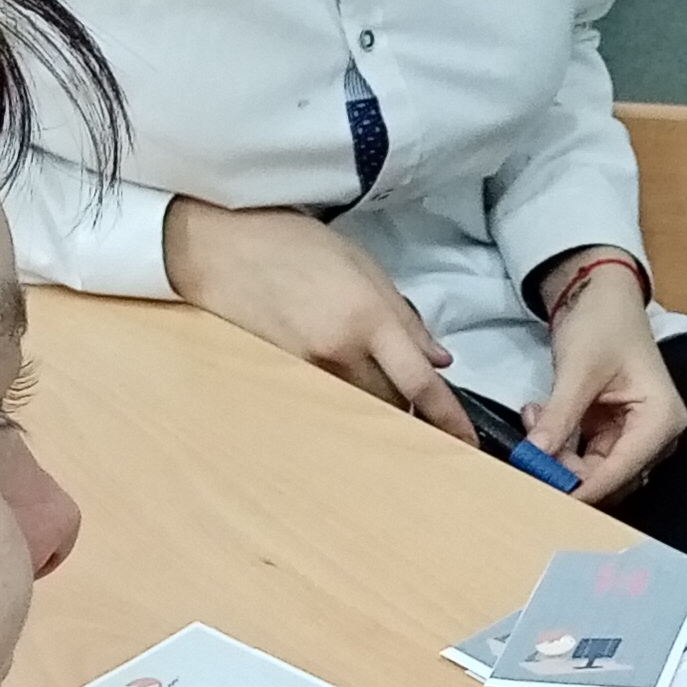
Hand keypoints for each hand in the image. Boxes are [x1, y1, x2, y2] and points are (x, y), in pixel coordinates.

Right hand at [164, 197, 474, 444]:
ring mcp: (308, 371)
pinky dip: (343, 396)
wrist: (220, 249)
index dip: (448, 418)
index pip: (420, 384)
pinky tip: (338, 373)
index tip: (466, 441)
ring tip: (371, 374)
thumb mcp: (362, 265)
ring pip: (359, 408)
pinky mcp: (283, 379)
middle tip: (414, 391)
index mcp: (368, 319)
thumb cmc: (293, 244)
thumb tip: (438, 360)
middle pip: (391, 405)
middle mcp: (340, 353)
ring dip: (376, 402)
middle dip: (410, 406)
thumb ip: (404, 317)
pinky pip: (327, 401)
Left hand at [525, 253, 686, 505]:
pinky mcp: (613, 431)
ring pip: (591, 468)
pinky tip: (540, 415)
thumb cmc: (603, 323)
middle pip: (607, 475)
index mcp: (661, 420)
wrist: (601, 295)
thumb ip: (559, 417)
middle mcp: (654, 434)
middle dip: (564, 467)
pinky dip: (558, 442)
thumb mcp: (578, 370)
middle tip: (528, 449)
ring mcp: (633, 435)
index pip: (621, 470)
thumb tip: (534, 457)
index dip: (583, 489)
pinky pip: (583, 453)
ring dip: (557, 453)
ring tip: (534, 416)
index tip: (545, 500)